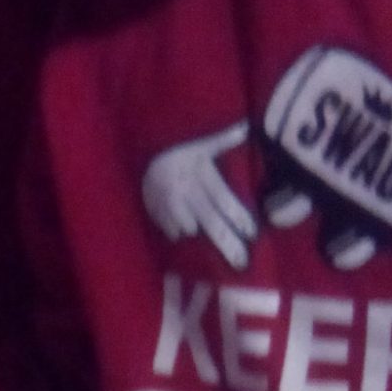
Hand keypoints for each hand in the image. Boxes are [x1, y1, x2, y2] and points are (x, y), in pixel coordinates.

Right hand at [140, 120, 254, 270]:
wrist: (138, 154)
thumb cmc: (178, 150)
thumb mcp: (200, 143)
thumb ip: (224, 140)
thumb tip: (246, 127)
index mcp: (200, 173)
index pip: (222, 198)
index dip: (238, 217)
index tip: (252, 234)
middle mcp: (186, 190)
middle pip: (210, 220)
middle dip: (227, 243)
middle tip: (242, 263)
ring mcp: (169, 204)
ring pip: (191, 229)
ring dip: (204, 241)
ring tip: (223, 256)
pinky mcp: (155, 213)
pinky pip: (173, 231)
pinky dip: (182, 235)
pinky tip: (190, 234)